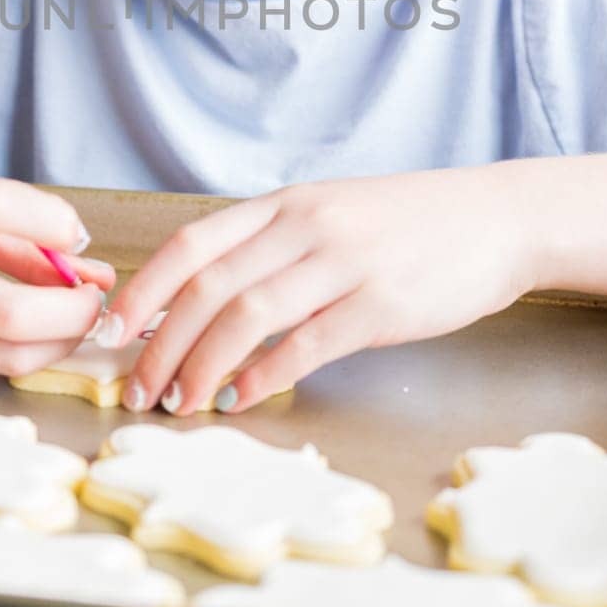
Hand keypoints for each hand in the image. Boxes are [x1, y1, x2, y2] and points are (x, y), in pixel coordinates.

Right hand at [0, 178, 114, 376]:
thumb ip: (22, 238)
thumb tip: (94, 273)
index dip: (50, 218)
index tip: (75, 230)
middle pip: (13, 312)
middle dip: (73, 311)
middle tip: (94, 299)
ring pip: (9, 358)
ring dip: (60, 342)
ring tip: (73, 319)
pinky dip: (23, 350)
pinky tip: (31, 331)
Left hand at [96, 168, 531, 414]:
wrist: (496, 219)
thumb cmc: (409, 224)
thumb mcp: (331, 214)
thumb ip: (273, 248)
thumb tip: (204, 302)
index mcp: (285, 204)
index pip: (192, 244)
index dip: (143, 290)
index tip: (110, 332)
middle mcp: (306, 226)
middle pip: (208, 287)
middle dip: (160, 344)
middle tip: (137, 388)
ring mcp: (343, 263)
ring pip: (246, 317)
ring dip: (201, 367)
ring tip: (179, 403)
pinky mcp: (380, 304)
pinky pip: (305, 345)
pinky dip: (263, 376)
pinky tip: (241, 399)